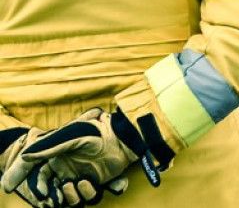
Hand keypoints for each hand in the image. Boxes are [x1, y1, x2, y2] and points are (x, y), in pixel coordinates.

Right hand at [3, 108, 152, 207]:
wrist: (121, 134)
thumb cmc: (95, 132)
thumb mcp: (70, 137)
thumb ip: (49, 147)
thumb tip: (24, 156)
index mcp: (60, 161)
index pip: (44, 179)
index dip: (41, 189)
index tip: (43, 194)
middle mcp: (71, 172)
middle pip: (60, 194)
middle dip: (62, 196)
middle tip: (67, 188)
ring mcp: (87, 177)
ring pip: (78, 198)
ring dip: (79, 195)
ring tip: (84, 181)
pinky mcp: (102, 182)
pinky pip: (100, 193)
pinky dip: (104, 191)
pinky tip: (105, 183)